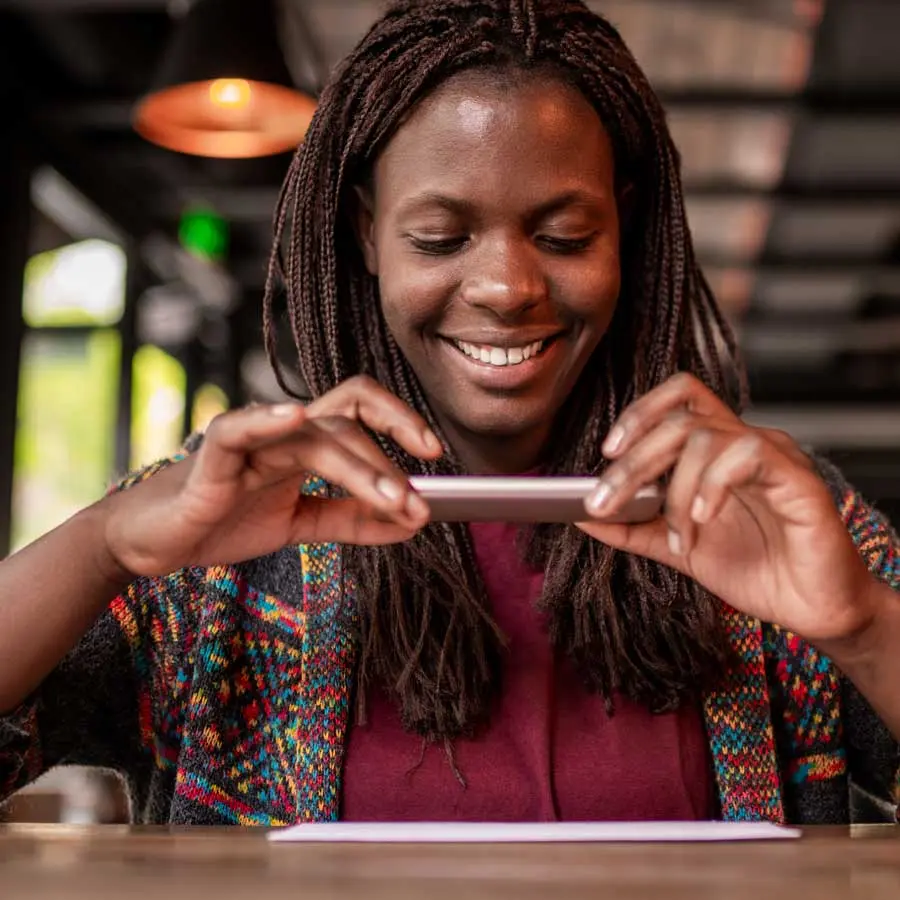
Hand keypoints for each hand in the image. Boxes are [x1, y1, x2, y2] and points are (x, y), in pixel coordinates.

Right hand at [101, 376, 441, 576]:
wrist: (158, 541)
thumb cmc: (225, 520)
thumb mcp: (302, 525)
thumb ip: (352, 520)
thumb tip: (412, 523)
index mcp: (305, 441)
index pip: (361, 411)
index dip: (401, 421)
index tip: (437, 454)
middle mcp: (283, 431)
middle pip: (347, 419)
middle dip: (391, 454)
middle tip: (421, 499)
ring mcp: (250, 439)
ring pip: (314, 434)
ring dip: (360, 467)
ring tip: (394, 500)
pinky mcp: (213, 458)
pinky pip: (241, 429)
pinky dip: (268, 419)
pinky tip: (295, 418)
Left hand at [577, 373, 877, 643]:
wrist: (812, 609)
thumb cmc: (756, 570)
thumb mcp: (677, 548)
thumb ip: (632, 529)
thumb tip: (581, 514)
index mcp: (717, 451)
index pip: (679, 398)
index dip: (638, 413)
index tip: (607, 451)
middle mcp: (743, 444)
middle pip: (677, 420)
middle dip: (632, 463)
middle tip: (604, 501)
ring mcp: (773, 457)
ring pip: (705, 437)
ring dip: (674, 491)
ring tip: (678, 538)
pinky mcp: (798, 478)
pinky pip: (747, 455)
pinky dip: (712, 487)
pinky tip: (702, 521)